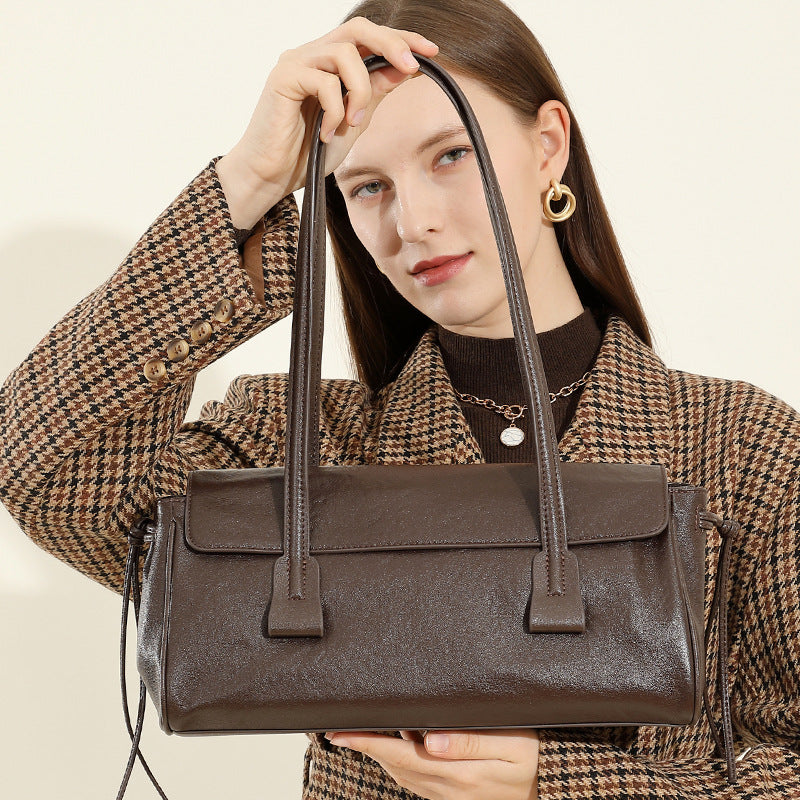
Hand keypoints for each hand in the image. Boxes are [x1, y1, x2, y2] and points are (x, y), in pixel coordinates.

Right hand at [216, 16, 438, 227]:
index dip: (401, 40)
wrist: (272, 177)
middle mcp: (312, 54)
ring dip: (361, 91)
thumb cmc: (308, 152)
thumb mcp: (355, 120)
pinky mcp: (283, 77)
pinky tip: (326, 133)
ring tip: (354, 122)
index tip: (430, 52)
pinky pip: (324, 82)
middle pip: (358, 29)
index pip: (369, 37)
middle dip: (391, 44)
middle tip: (412, 66)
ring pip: (344, 54)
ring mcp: (296, 62)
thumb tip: (407, 66)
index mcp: (329, 62)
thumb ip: (376, 92)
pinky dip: (335, 110)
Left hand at [324, 728, 539, 799]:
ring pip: (403, 774)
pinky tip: (397, 746)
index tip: (341, 732)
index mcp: (458, 773)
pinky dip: (399, 763)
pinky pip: (417, 781)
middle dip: (366, 746)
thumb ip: (471, 741)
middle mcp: (448, 789)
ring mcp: (450, 796)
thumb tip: (431, 738)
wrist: (552, 787)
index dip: (368, 742)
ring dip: (380, 755)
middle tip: (341, 727)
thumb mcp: (513, 744)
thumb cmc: (536, 759)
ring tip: (361, 733)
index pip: (401, 754)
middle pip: (395, 764)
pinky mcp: (454, 796)